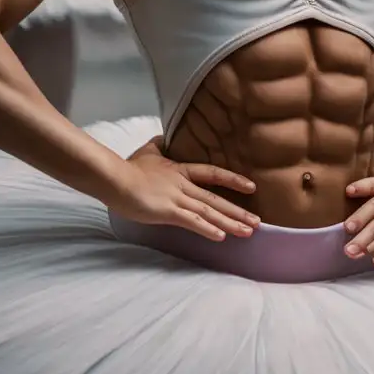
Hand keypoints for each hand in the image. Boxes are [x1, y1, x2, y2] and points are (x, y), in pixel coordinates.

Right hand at [113, 140, 260, 241]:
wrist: (115, 178)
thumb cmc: (129, 167)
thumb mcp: (148, 151)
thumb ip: (159, 146)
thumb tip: (163, 137)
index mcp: (180, 170)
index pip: (212, 173)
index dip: (233, 179)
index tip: (252, 187)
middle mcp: (183, 184)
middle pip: (216, 198)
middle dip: (238, 211)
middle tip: (258, 222)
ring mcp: (177, 197)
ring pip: (209, 211)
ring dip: (230, 222)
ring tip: (248, 232)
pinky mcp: (168, 211)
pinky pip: (192, 221)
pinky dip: (207, 228)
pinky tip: (221, 237)